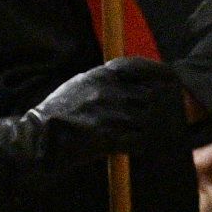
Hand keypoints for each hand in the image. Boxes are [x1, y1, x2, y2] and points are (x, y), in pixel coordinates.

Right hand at [0, 58, 189, 172]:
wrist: (40, 136)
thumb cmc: (59, 110)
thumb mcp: (81, 83)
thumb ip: (105, 80)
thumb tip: (131, 83)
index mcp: (101, 75)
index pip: (138, 66)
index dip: (157, 71)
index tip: (170, 77)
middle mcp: (109, 92)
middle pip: (148, 95)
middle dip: (154, 105)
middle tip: (156, 113)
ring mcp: (111, 115)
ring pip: (146, 120)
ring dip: (147, 127)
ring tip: (140, 132)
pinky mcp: (109, 137)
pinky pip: (137, 141)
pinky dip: (138, 144)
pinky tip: (131, 145)